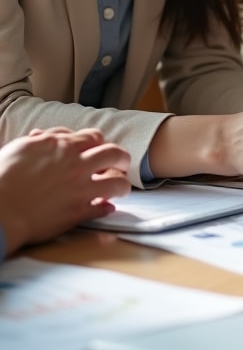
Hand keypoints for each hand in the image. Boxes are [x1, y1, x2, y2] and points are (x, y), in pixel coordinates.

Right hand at [0, 128, 130, 255]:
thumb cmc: (2, 177)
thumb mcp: (22, 147)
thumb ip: (46, 139)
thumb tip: (58, 137)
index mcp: (63, 147)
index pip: (96, 137)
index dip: (100, 143)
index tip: (100, 149)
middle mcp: (77, 166)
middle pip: (115, 155)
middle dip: (122, 158)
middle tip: (121, 164)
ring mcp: (80, 189)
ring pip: (117, 183)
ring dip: (122, 185)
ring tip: (120, 188)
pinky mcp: (77, 212)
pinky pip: (102, 209)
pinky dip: (106, 208)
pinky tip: (106, 208)